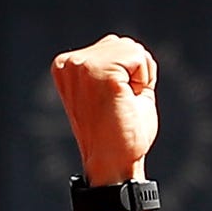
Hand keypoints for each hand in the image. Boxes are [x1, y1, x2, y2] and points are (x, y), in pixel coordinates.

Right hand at [53, 35, 158, 185]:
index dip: (128, 76)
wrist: (114, 165)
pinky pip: (139, 58)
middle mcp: (69, 62)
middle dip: (135, 74)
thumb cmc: (120, 136)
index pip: (114, 48)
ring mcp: (82, 66)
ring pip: (132, 49)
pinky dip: (144, 81)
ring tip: (123, 104)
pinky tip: (128, 102)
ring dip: (140, 78)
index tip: (115, 104)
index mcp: (67, 66)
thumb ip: (118, 66)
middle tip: (122, 106)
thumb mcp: (114, 92)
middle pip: (125, 44)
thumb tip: (131, 49)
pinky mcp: (100, 73)